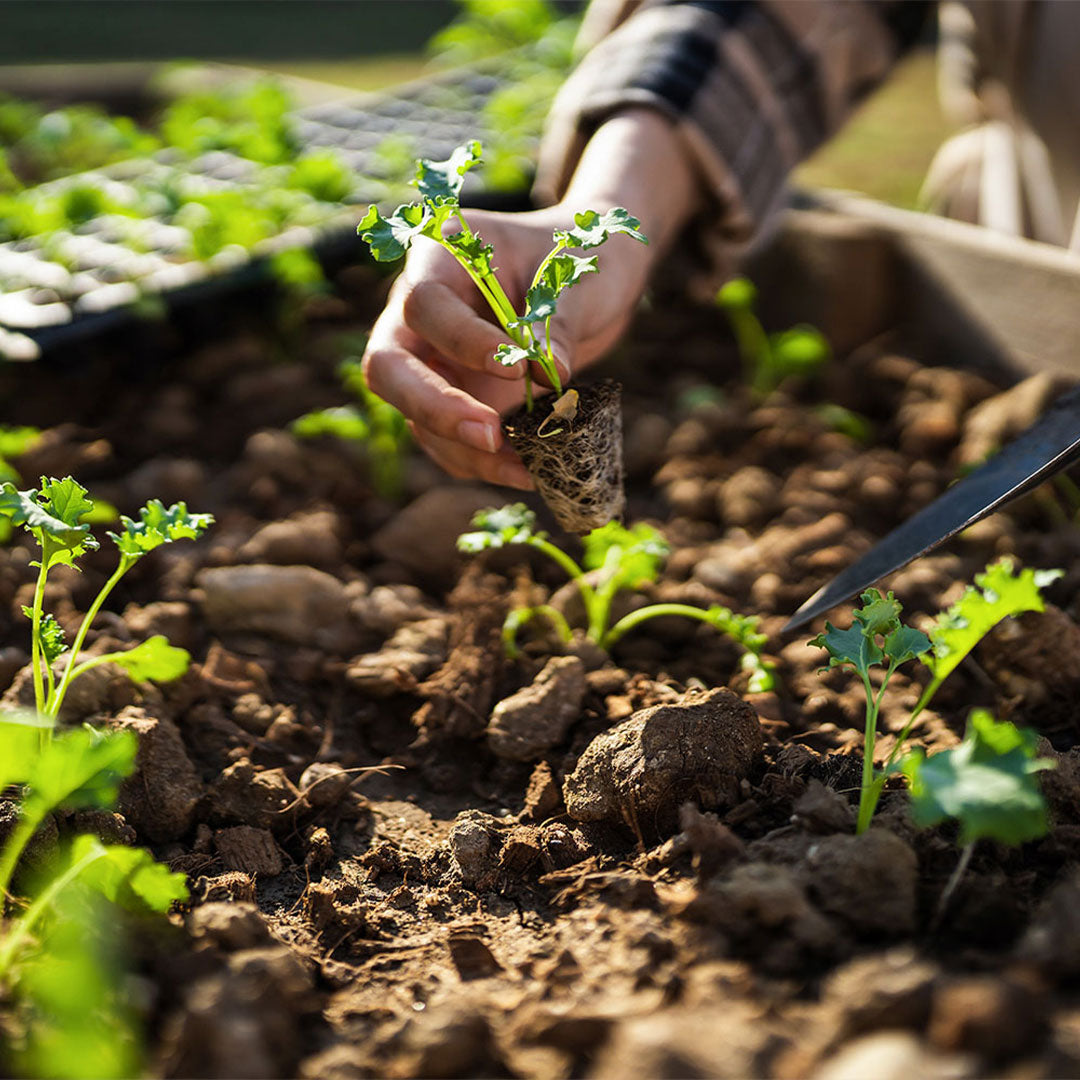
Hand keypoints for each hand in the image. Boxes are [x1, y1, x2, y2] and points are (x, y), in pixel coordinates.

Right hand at [362, 205, 647, 487]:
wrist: (588, 279)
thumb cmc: (577, 258)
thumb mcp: (574, 277)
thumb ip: (556, 321)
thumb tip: (550, 375)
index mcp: (439, 257)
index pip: (426, 303)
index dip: (463, 341)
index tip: (517, 368)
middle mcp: (418, 314)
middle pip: (388, 366)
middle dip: (434, 407)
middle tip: (490, 434)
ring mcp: (429, 362)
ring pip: (414, 417)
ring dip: (466, 450)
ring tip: (529, 467)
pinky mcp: (453, 401)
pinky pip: (448, 443)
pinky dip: (484, 465)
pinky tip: (529, 472)